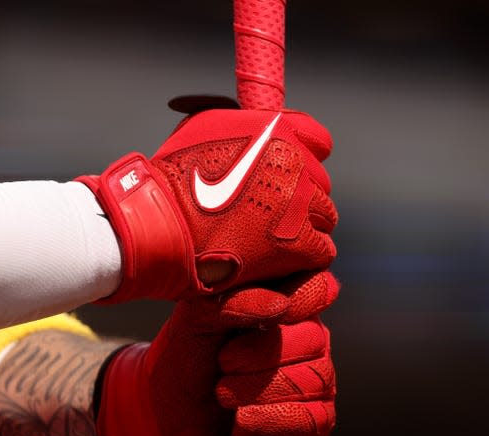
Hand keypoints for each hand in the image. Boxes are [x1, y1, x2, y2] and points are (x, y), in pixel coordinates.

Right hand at [75, 108, 336, 302]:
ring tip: (271, 236)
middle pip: (320, 183)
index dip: (306, 156)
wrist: (163, 224)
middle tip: (270, 211)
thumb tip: (259, 125)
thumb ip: (244, 123)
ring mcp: (300, 205)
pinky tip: (280, 257)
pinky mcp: (299, 243)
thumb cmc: (175, 177)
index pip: (319, 140)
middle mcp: (296, 163)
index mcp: (279, 130)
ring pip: (325, 217)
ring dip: (304, 226)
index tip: (292, 171)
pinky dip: (305, 255)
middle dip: (300, 196)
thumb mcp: (206, 125)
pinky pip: (322, 249)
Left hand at [94, 271, 338, 435]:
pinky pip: (313, 421)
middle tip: (224, 361)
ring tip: (223, 393)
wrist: (166, 414)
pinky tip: (242, 420)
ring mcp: (315, 385)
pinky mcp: (310, 427)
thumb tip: (279, 306)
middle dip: (264, 353)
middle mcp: (310, 343)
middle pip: (315, 340)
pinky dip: (274, 420)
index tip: (272, 314)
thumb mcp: (196, 320)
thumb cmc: (187, 356)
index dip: (302, 298)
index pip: (319, 288)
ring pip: (314, 381)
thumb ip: (232, 302)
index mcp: (287, 304)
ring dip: (262, 388)